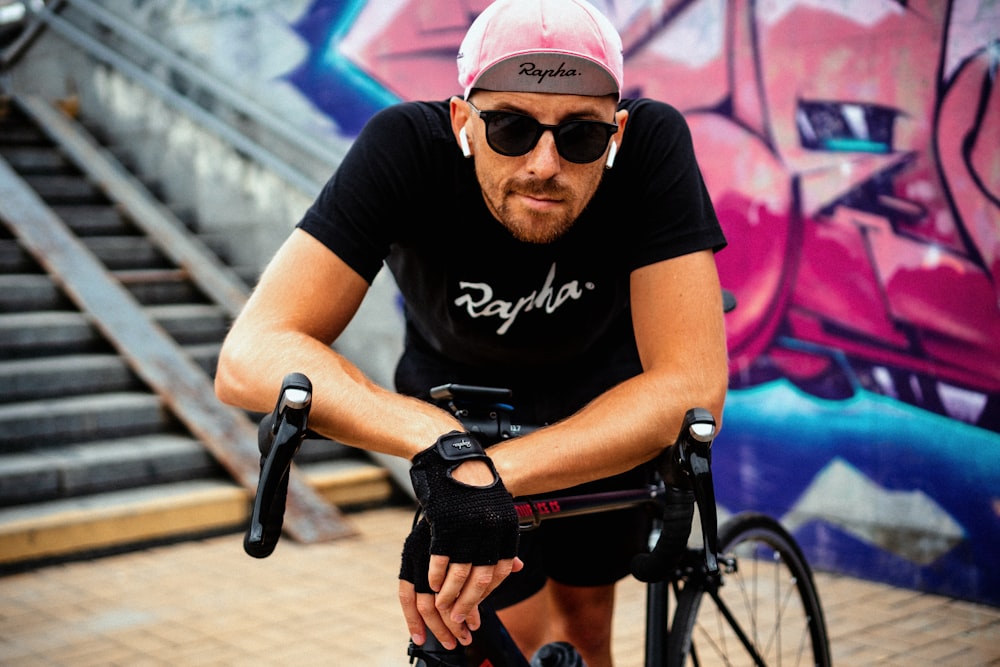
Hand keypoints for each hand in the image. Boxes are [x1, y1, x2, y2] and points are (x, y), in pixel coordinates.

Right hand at [399, 432, 520, 647]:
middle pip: (481, 579)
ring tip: (443, 609)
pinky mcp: (446, 522)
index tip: (475, 611)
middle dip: (468, 604)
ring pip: (460, 574)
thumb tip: (515, 569)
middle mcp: (491, 529)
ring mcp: (468, 526)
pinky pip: (440, 558)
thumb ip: (503, 540)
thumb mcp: (498, 510)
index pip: (500, 573)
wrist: (452, 455)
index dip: (486, 596)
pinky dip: (435, 576)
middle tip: (459, 621)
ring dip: (449, 596)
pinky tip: (431, 585)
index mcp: (506, 528)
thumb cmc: (475, 484)